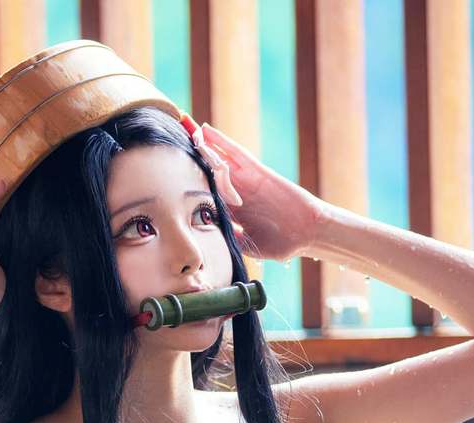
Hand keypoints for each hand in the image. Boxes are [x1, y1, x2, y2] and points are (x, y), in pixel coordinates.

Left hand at [184, 116, 332, 262]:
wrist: (306, 233)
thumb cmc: (281, 243)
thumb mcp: (247, 244)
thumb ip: (229, 239)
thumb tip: (208, 238)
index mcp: (230, 209)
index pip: (204, 192)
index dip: (187, 182)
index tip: (167, 175)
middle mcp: (235, 191)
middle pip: (208, 169)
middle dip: (191, 155)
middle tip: (170, 138)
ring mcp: (245, 180)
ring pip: (218, 158)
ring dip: (201, 143)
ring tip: (183, 126)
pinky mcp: (257, 172)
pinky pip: (236, 154)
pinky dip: (221, 142)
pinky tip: (206, 130)